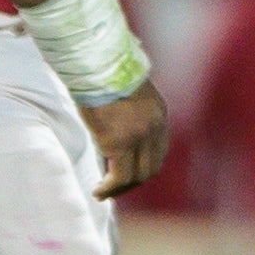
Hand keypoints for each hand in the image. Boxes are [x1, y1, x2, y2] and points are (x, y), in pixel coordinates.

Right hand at [79, 80, 168, 197]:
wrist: (95, 61)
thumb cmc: (102, 70)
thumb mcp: (124, 90)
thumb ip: (127, 109)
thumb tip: (114, 124)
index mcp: (158, 112)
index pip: (159, 150)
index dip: (144, 166)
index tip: (128, 174)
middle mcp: (154, 126)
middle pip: (152, 167)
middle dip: (134, 182)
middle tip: (115, 188)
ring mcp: (138, 136)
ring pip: (137, 176)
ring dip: (121, 189)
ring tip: (103, 193)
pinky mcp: (119, 142)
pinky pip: (119, 176)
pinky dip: (110, 188)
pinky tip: (98, 190)